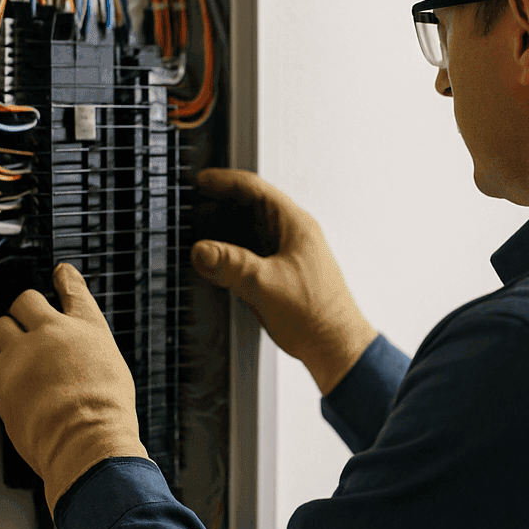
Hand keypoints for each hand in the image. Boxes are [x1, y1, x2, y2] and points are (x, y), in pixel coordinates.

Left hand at [0, 263, 148, 512]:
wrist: (88, 439)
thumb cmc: (107, 415)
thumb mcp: (114, 372)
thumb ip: (91, 355)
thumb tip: (81, 361)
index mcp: (89, 329)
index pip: (74, 290)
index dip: (64, 278)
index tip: (60, 273)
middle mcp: (55, 331)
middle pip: (26, 300)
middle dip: (23, 312)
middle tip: (23, 324)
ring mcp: (26, 350)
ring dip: (3, 337)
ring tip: (8, 352)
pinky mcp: (2, 375)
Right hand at [190, 169, 377, 394]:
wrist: (336, 347)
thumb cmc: (316, 315)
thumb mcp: (265, 285)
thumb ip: (230, 265)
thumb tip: (201, 251)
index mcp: (296, 226)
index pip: (257, 189)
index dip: (226, 181)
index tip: (200, 181)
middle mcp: (294, 236)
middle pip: (252, 207)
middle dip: (222, 202)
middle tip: (193, 202)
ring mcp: (289, 255)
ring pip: (251, 231)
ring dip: (226, 229)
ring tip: (197, 228)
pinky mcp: (283, 274)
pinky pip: (253, 253)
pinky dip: (233, 252)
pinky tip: (216, 261)